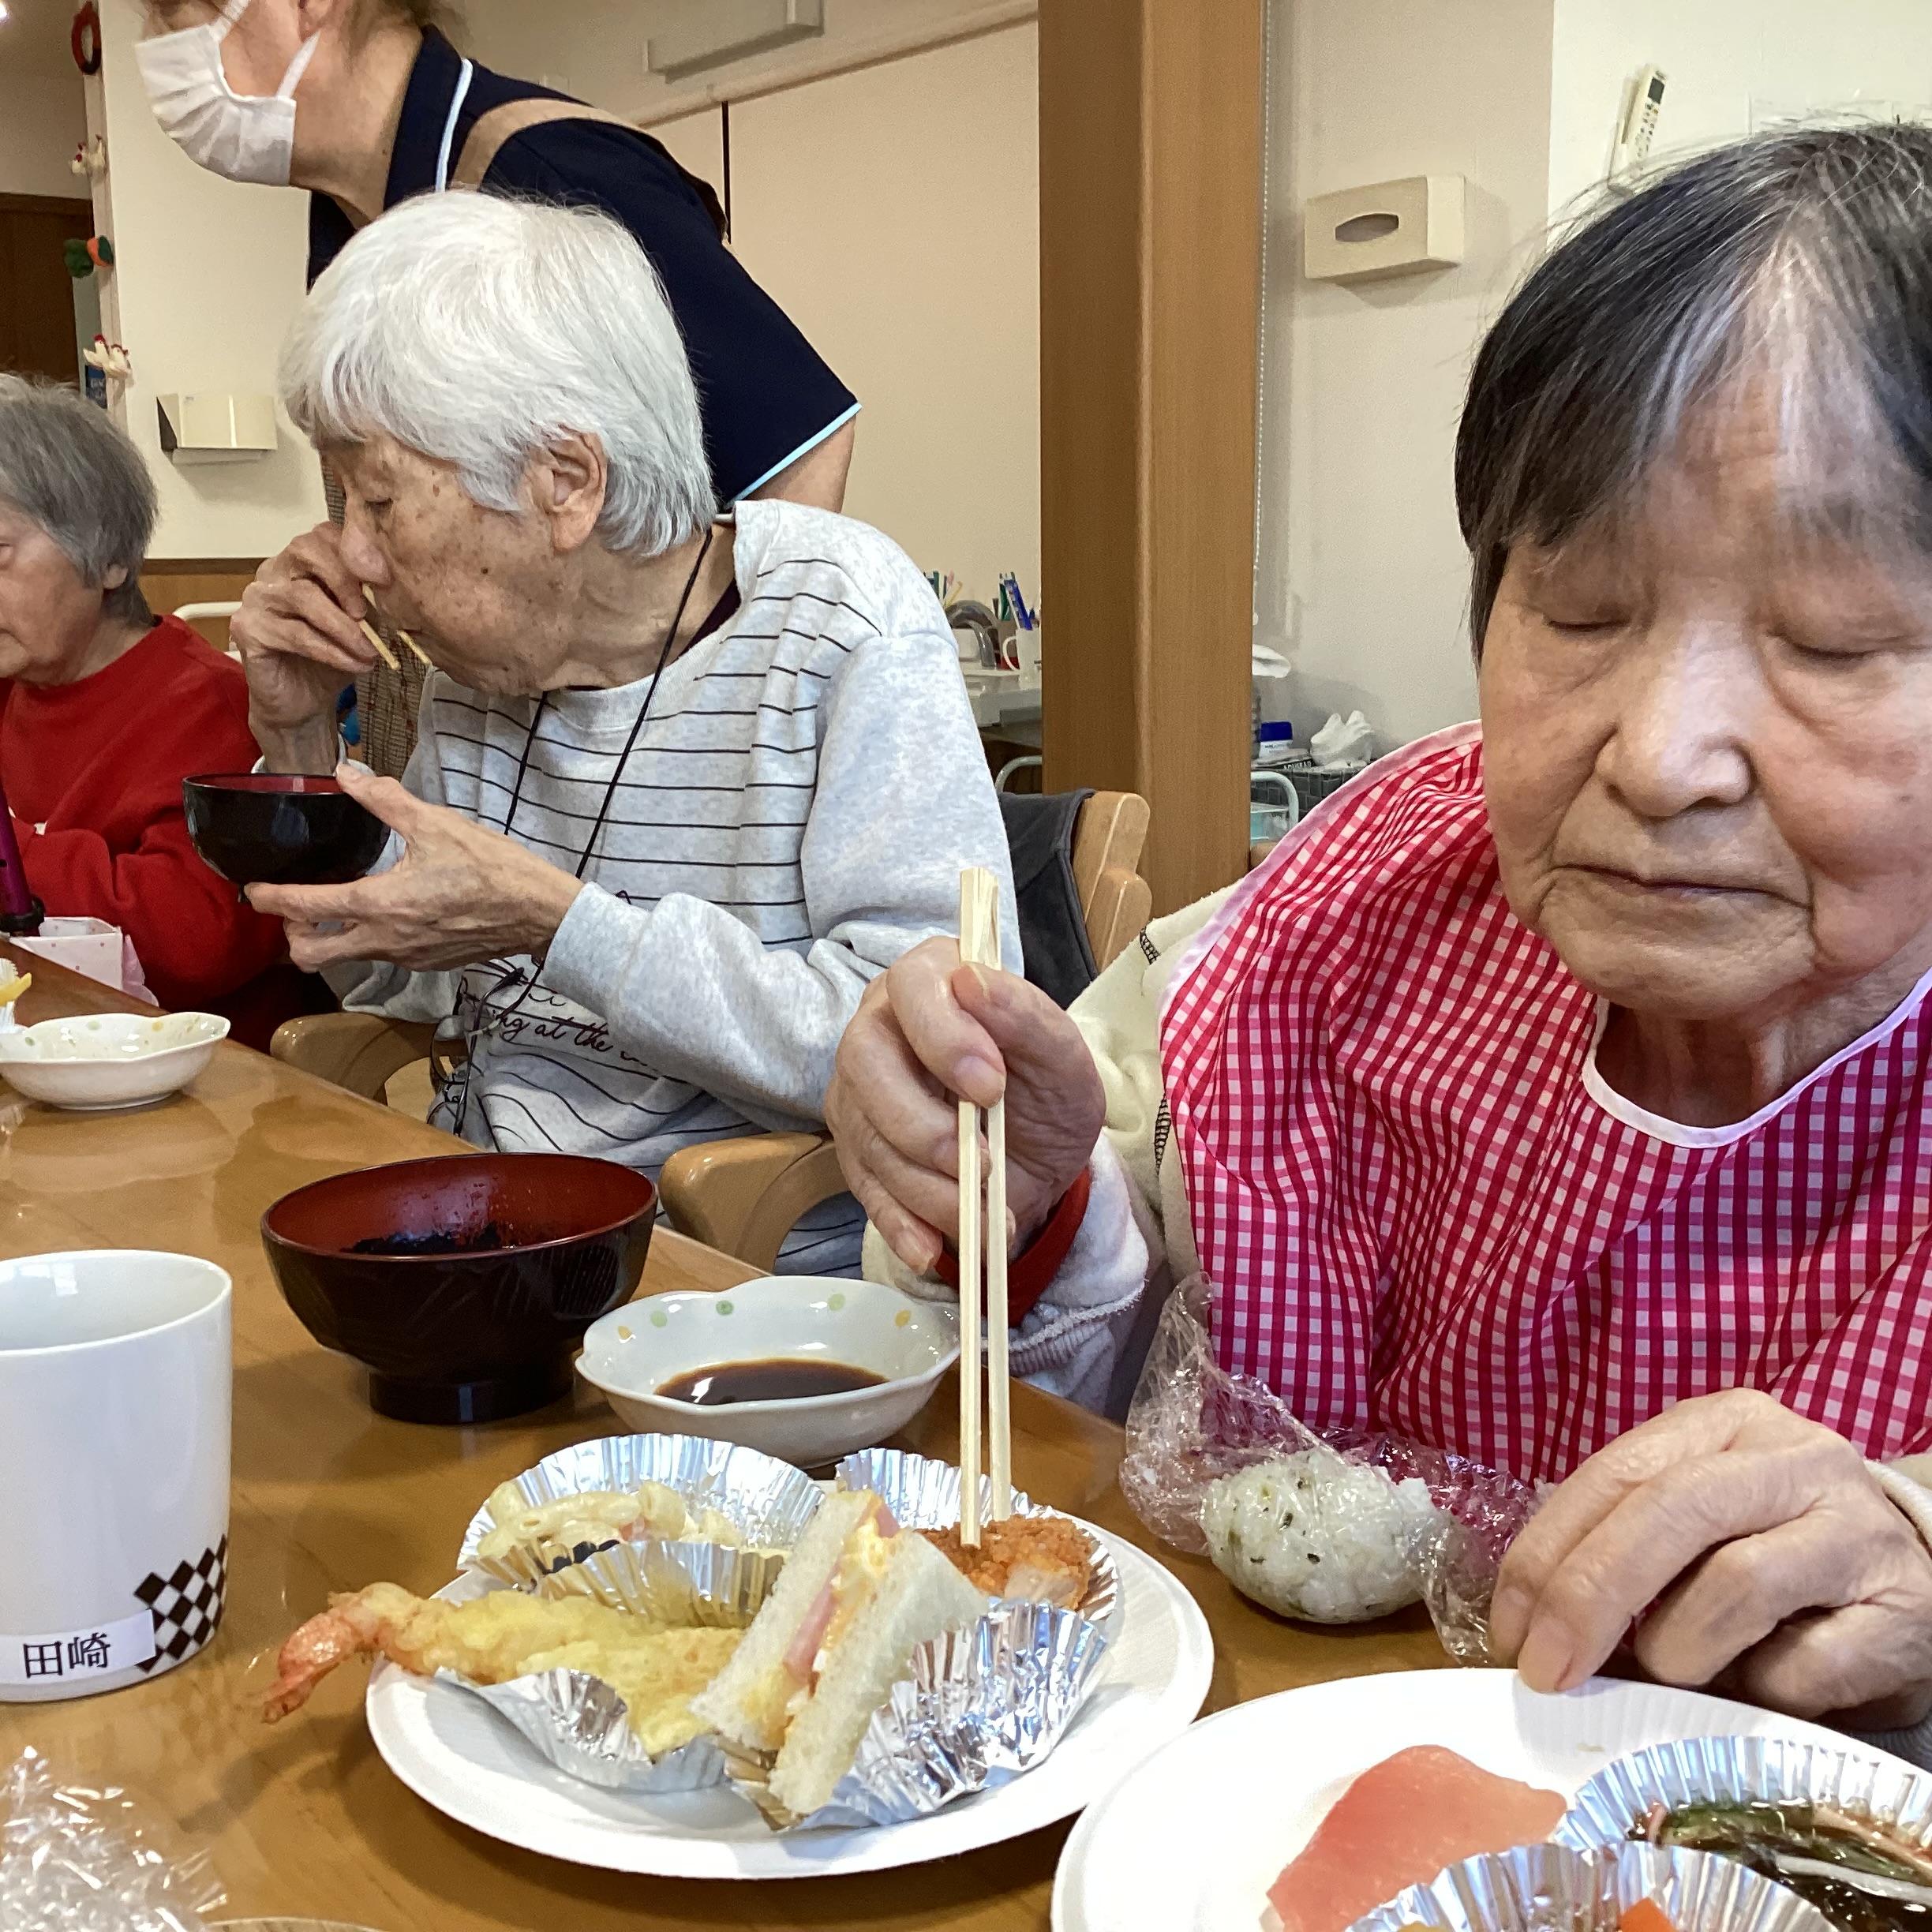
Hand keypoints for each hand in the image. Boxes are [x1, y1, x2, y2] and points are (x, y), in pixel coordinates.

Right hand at [231, 524, 381, 769]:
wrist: (303, 703)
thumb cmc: (331, 657)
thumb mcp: (361, 624)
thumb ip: (371, 599)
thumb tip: (398, 588)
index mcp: (301, 561)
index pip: (325, 534)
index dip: (356, 552)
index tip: (386, 581)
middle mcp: (274, 572)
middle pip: (306, 550)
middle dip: (345, 581)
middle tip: (368, 614)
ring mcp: (257, 598)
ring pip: (303, 596)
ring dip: (344, 627)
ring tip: (370, 651)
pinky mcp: (248, 629)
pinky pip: (295, 634)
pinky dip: (331, 650)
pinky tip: (353, 664)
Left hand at [244, 764, 584, 971]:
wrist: (538, 912)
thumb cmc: (492, 869)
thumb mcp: (435, 823)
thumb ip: (383, 798)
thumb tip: (345, 772)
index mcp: (379, 903)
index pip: (304, 908)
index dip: (268, 898)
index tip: (253, 889)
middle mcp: (384, 939)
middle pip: (310, 955)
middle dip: (291, 934)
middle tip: (295, 907)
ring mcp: (404, 956)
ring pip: (345, 958)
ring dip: (329, 936)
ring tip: (338, 906)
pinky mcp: (425, 963)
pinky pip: (379, 956)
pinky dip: (367, 938)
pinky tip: (387, 912)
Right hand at [823, 937, 1104, 1272]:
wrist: (1041, 1158)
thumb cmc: (1047, 1089)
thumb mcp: (1062, 1055)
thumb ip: (1026, 1016)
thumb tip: (972, 980)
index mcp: (932, 982)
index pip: (911, 985)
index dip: (943, 1036)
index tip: (989, 1086)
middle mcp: (881, 1029)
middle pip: (865, 1061)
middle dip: (926, 1125)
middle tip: (986, 1164)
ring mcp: (859, 1093)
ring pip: (867, 1136)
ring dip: (929, 1187)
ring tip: (987, 1214)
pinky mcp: (857, 1153)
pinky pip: (864, 1191)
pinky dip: (901, 1225)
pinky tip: (932, 1246)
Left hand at [1489, 1389, 1931, 1726]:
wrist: (1916, 1583)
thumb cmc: (1774, 1551)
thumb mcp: (1695, 1523)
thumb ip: (1623, 1545)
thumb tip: (1534, 1625)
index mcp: (1724, 1424)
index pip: (1613, 1474)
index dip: (1548, 1554)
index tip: (1511, 1629)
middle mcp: (1792, 1459)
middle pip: (1668, 1513)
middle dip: (1590, 1599)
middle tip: (1549, 1672)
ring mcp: (1854, 1530)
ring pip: (1733, 1584)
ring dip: (1677, 1650)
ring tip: (1672, 1671)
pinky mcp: (1901, 1612)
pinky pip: (1802, 1665)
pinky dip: (1758, 1689)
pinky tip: (1758, 1686)